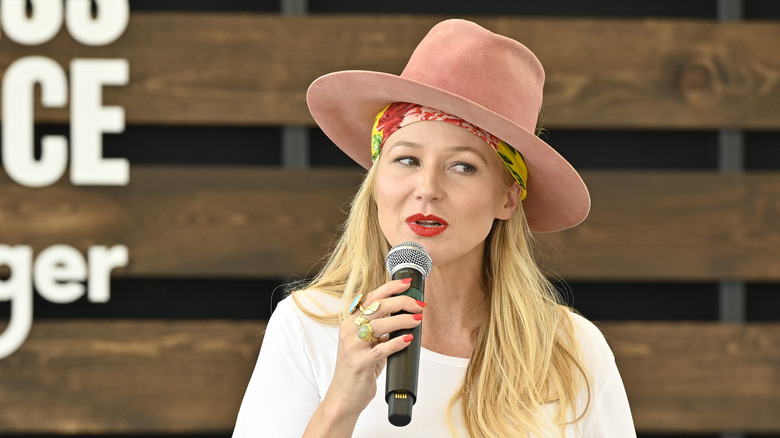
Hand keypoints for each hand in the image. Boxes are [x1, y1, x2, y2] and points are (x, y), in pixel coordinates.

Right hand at [323, 279, 425, 419]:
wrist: (344, 395)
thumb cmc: (359, 367)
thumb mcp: (366, 342)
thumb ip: (380, 328)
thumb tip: (406, 314)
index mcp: (350, 322)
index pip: (371, 297)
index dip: (390, 288)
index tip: (407, 284)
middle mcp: (349, 330)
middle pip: (377, 307)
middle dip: (402, 302)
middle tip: (419, 304)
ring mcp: (353, 346)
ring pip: (380, 325)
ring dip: (402, 320)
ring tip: (417, 319)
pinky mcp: (359, 363)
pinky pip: (381, 349)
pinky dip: (396, 342)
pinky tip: (407, 339)